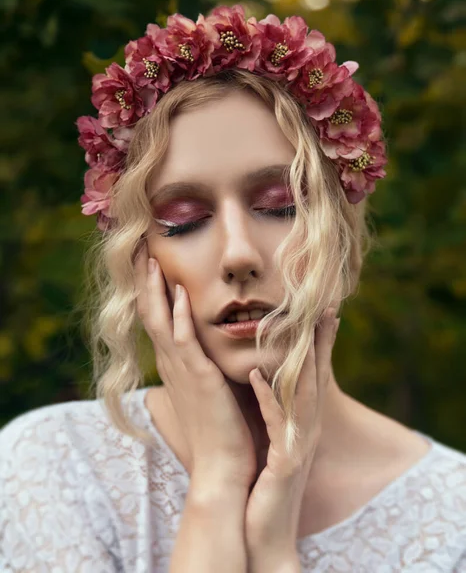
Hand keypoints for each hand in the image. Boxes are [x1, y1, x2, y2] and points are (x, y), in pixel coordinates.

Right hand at [134, 241, 257, 489]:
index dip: (150, 289)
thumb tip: (215, 345)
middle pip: (149, 312)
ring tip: (148, 258)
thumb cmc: (221, 430)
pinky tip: (177, 290)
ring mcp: (181, 370)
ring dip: (153, 288)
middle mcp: (171, 363)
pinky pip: (182, 339)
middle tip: (138, 249)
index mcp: (175, 364)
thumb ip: (206, 365)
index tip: (148, 262)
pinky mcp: (197, 377)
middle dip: (143, 280)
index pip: (157, 318)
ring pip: (159, 320)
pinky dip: (177, 314)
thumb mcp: (209, 388)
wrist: (222, 468)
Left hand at [244, 308, 339, 560]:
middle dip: (321, 342)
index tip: (322, 313)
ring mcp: (299, 445)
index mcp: (303, 424)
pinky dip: (267, 397)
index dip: (321, 345)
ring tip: (299, 329)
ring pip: (303, 393)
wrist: (265, 531)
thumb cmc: (267, 486)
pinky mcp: (284, 462)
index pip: (315, 376)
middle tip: (323, 308)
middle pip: (317, 378)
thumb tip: (269, 383)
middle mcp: (307, 430)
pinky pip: (275, 422)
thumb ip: (278, 414)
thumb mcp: (276, 443)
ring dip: (302, 360)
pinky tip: (256, 375)